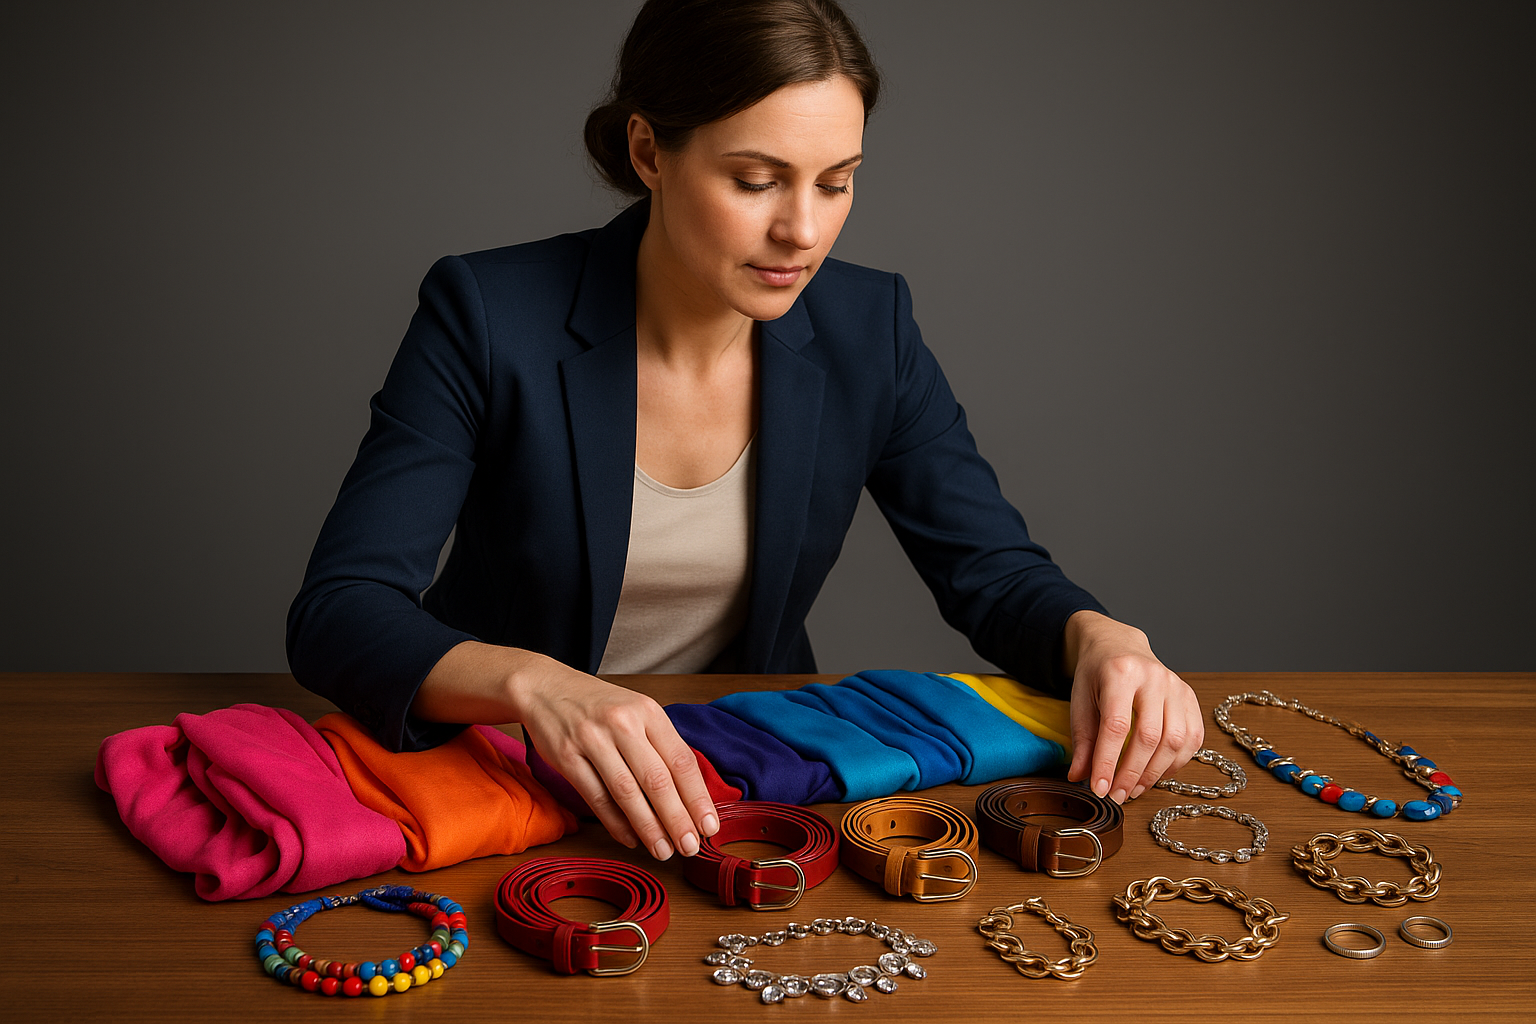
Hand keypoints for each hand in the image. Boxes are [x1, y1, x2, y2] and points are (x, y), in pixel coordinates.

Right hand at [413, 641, 718, 859]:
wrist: (546, 687)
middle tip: (690, 847)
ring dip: (648, 827)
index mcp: (648, 712)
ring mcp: (593, 739)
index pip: (682, 760)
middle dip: (677, 819)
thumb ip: (660, 746)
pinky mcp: (567, 756)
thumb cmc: (599, 706)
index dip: (698, 797)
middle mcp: (623, 723)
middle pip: (657, 779)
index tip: (710, 826)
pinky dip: (616, 823)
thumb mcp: (636, 712)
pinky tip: (631, 839)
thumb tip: (689, 796)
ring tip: (663, 851)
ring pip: (627, 792)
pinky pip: (597, 797)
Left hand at [1062, 610, 1203, 803]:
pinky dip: (1175, 763)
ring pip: (1175, 741)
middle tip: (1117, 795)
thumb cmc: (1096, 675)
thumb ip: (1082, 740)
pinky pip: (1192, 738)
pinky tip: (1155, 773)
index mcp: (1120, 672)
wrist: (1119, 646)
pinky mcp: (1190, 698)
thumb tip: (1081, 777)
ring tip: (1133, 789)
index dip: (1108, 762)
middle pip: (1150, 736)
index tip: (1100, 789)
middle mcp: (1154, 677)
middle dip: (1132, 773)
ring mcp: (1177, 686)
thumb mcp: (1079, 701)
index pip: (1117, 726)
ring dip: (1155, 773)